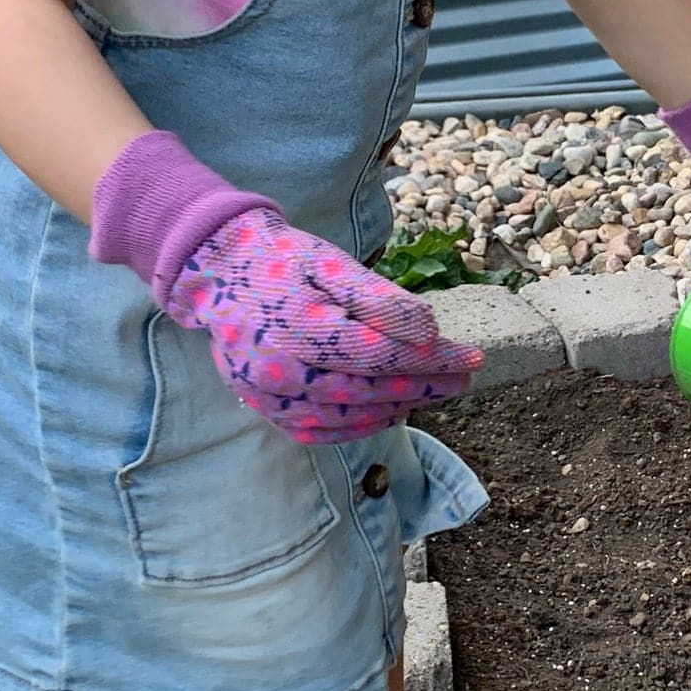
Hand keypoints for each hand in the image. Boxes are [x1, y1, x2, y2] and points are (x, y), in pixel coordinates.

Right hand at [85, 127, 482, 443]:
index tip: (471, 356)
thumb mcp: (330, 260)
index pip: (380, 354)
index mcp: (297, 325)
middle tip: (464, 378)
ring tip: (433, 391)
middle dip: (425, 386)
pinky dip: (360, 426)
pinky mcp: (265, 410)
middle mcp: (278, 369)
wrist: (219, 273)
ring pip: (350, 417)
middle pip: (370, 390)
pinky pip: (321, 431)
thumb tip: (426, 331)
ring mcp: (268, 396)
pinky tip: (389, 409)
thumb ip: (377, 298)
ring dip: (398, 407)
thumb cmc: (282, 261)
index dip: (432, 360)